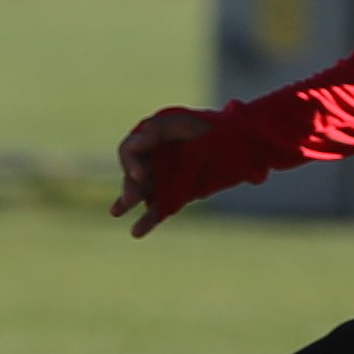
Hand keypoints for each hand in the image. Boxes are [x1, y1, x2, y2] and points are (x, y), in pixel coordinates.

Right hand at [112, 107, 218, 237]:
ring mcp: (162, 181)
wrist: (237, 143)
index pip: (128, 152)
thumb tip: (134, 145)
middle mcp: (151, 161)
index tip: (140, 175)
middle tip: (130, 198)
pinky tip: (136, 232)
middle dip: (130, 187)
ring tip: (116, 212)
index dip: (130, 163)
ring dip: (127, 203)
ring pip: (140, 194)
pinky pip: (158, 211)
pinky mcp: (175, 197)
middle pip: (132, 175)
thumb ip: (155, 130)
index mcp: (147, 141)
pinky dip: (147, 222)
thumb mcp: (180, 122)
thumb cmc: (207, 127)